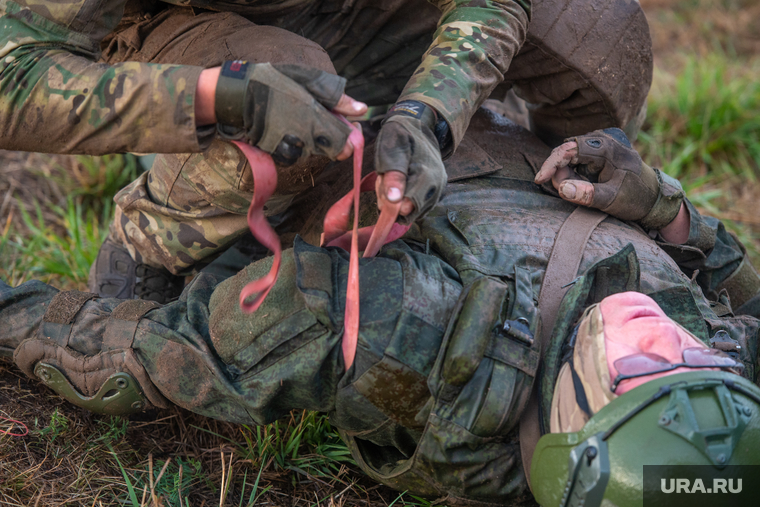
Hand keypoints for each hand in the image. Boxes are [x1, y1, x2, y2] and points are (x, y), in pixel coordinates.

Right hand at [214, 62, 366, 165]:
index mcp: (318, 120)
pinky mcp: (278, 153)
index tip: (346, 128)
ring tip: (300, 120)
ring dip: (314, 142)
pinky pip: (295, 155)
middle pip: (333, 153)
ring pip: (314, 153)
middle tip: (323, 123)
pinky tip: (288, 129)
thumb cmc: (277, 81)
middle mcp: (307, 139)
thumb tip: (362, 110)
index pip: (346, 146)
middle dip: (334, 142)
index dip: (349, 139)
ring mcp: (292, 148)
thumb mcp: (309, 81)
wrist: (240, 95)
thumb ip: (337, 98)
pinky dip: (296, 146)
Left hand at [374, 102, 446, 223]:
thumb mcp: (392, 148)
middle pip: (407, 212)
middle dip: (390, 200)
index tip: (383, 182)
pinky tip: (398, 185)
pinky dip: (402, 200)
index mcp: (426, 175)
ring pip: (409, 212)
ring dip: (395, 200)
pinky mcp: (434, 195)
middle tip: (385, 179)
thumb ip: (393, 174)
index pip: (405, 208)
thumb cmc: (401, 136)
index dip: (388, 201)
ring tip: (391, 179)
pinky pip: (414, 209)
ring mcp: (436, 192)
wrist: (418, 127)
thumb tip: (394, 201)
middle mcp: (436, 187)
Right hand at [534, 128, 683, 229]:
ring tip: (585, 190)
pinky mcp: (600, 151)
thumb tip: (562, 188)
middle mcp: (603, 140)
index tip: (540, 180)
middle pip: (567, 152)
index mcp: (607, 148)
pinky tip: (585, 185)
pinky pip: (578, 159)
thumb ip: (588, 194)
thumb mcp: (611, 200)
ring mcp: (602, 144)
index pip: (568, 149)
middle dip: (561, 173)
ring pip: (571, 156)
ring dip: (569, 174)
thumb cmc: (635, 199)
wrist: (654, 199)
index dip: (551, 164)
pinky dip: (575, 173)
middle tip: (568, 193)